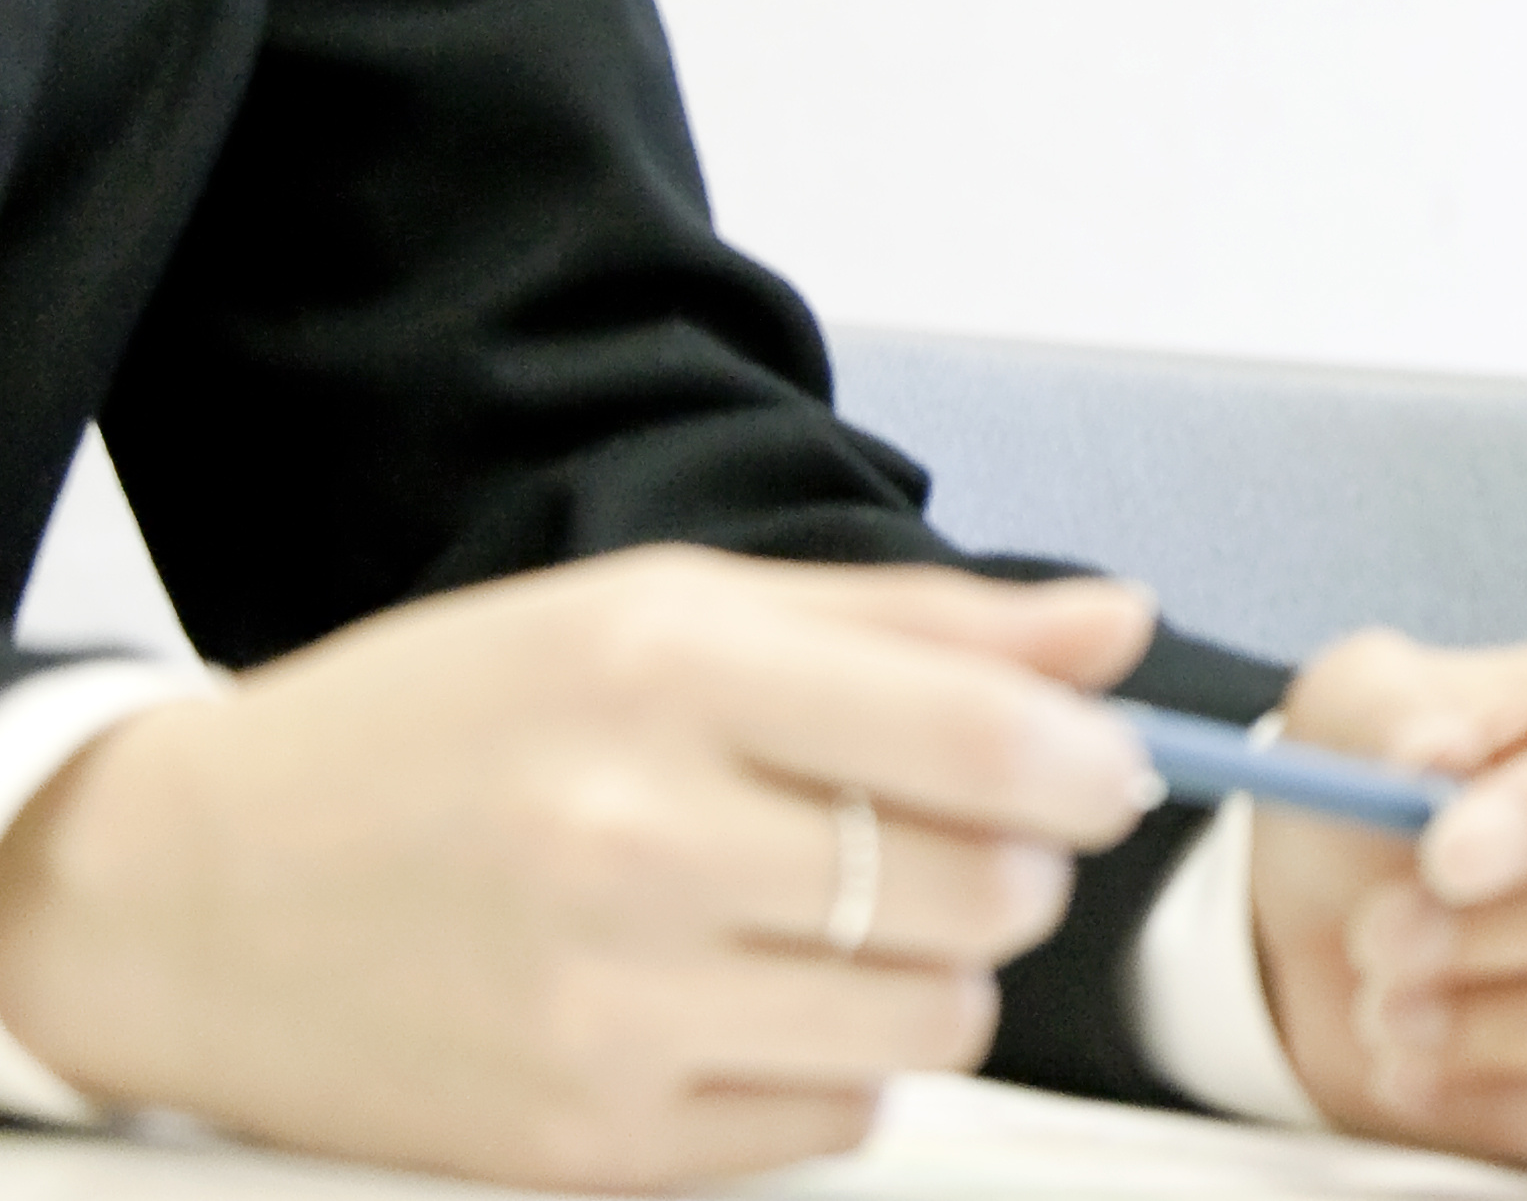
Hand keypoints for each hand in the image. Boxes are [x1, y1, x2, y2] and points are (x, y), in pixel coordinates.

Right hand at [0, 549, 1160, 1190]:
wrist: (185, 895)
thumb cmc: (433, 734)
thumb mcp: (658, 613)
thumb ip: (913, 623)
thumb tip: (1115, 632)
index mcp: (659, 675)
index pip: (979, 741)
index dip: (1090, 764)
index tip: (1104, 770)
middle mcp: (631, 840)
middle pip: (988, 893)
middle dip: (1015, 864)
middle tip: (946, 839)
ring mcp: (608, 1008)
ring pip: (938, 1021)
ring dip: (936, 973)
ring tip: (829, 918)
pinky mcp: (588, 1140)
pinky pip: (841, 1115)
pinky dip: (837, 1062)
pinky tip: (743, 997)